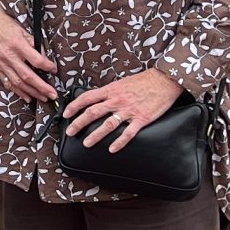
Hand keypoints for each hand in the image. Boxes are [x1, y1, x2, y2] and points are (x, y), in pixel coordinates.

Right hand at [0, 2, 57, 102]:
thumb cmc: (6, 25)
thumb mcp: (23, 31)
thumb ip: (34, 45)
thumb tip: (45, 59)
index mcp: (17, 44)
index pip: (36, 60)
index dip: (47, 67)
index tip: (54, 70)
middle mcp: (9, 56)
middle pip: (28, 76)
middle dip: (42, 87)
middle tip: (53, 94)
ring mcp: (1, 63)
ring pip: (18, 83)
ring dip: (32, 92)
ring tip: (43, 97)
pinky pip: (8, 83)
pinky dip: (18, 92)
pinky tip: (27, 97)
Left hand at [60, 68, 183, 151]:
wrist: (164, 81)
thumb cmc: (143, 81)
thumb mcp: (121, 83)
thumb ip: (109, 93)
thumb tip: (96, 100)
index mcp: (111, 90)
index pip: (88, 98)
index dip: (75, 106)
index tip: (66, 114)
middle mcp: (117, 100)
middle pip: (93, 112)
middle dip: (79, 122)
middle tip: (70, 132)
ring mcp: (129, 110)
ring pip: (108, 124)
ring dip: (96, 134)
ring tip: (86, 143)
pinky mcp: (142, 118)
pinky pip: (128, 132)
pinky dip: (119, 142)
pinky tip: (112, 149)